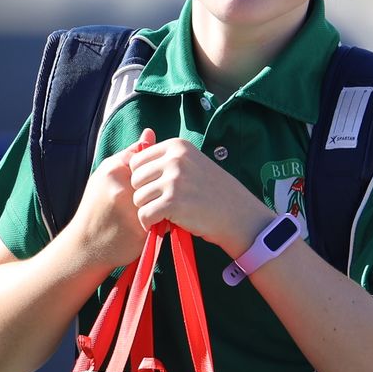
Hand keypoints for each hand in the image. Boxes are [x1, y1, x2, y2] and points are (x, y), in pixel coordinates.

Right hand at [70, 131, 153, 272]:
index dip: (151, 172)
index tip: (145, 181)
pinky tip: (157, 223)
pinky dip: (165, 220)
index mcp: (113, 171)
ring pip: (164, 199)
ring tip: (157, 208)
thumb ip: (130, 155)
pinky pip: (165, 220)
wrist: (85, 246)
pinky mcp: (141, 231)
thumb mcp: (106, 176)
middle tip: (156, 195)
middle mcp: (122, 189)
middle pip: (158, 180)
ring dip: (166, 203)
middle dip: (161, 188)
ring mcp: (132, 211)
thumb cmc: (96, 208)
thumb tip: (150, 133)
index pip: (148, 160)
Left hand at [129, 139, 270, 254]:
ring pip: (138, 198)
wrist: (239, 216)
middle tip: (162, 205)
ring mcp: (174, 180)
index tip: (159, 190)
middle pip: (135, 179)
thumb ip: (167, 160)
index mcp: (178, 146)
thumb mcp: (193, 164)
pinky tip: (162, 225)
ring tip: (166, 215)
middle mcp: (175, 159)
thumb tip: (132, 157)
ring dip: (148, 210)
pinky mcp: (173, 203)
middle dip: (144, 195)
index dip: (143, 179)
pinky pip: (144, 215)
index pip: (137, 160)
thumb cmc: (215, 193)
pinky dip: (149, 224)